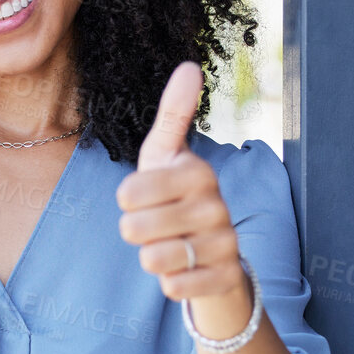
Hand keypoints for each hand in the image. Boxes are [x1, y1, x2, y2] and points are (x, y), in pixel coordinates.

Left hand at [116, 61, 247, 305]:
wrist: (214, 252)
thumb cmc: (176, 196)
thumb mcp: (167, 155)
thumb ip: (173, 113)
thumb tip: (190, 65)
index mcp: (198, 172)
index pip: (128, 192)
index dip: (127, 200)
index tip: (145, 197)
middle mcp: (216, 206)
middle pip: (134, 229)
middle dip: (135, 232)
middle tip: (155, 226)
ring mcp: (225, 243)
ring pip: (153, 260)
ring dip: (151, 258)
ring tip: (169, 246)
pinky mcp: (226, 278)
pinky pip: (176, 288)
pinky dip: (170, 283)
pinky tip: (182, 271)